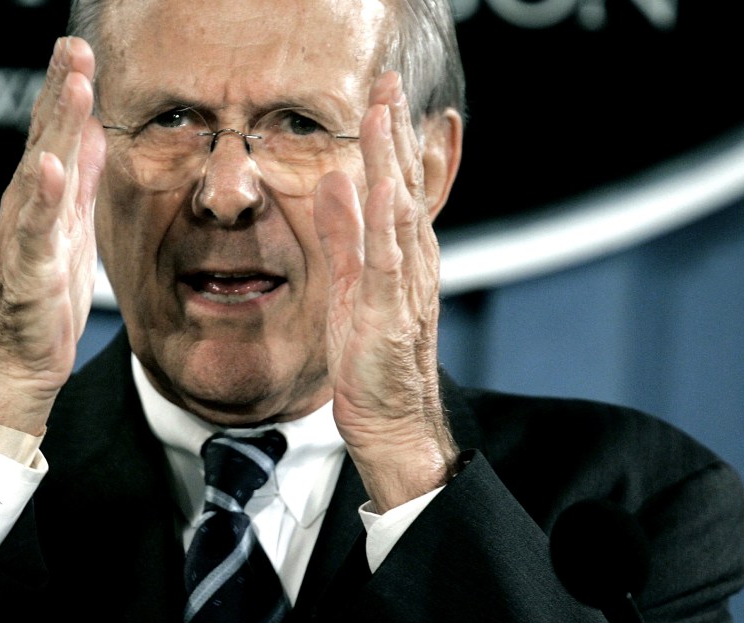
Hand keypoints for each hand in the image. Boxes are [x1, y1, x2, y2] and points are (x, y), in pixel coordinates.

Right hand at [0, 37, 105, 440]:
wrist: (21, 361)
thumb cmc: (48, 295)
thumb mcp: (75, 228)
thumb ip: (84, 182)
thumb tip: (97, 133)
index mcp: (46, 196)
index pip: (57, 133)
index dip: (68, 90)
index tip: (82, 48)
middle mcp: (29, 207)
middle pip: (47, 138)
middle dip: (61, 90)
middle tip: (74, 46)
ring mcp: (26, 235)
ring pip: (42, 172)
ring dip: (57, 129)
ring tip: (73, 87)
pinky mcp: (30, 270)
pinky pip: (36, 230)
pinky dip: (44, 199)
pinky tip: (52, 168)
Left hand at [314, 71, 459, 512]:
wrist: (390, 420)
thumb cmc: (370, 358)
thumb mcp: (348, 282)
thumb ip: (343, 233)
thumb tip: (333, 182)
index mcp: (399, 255)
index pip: (396, 186)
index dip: (388, 140)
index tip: (379, 94)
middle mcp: (411, 263)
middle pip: (405, 187)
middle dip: (394, 133)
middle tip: (387, 81)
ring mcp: (405, 288)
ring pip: (400, 213)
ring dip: (391, 161)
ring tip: (383, 113)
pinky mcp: (390, 314)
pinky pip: (389, 261)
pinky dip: (388, 221)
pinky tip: (383, 186)